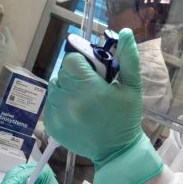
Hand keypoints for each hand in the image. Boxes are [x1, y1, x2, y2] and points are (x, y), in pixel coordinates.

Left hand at [44, 29, 162, 183]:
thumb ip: (128, 59)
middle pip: (62, 72)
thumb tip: (127, 32)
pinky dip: (60, 103)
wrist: (116, 151)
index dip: (83, 63)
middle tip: (91, 86)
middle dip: (75, 75)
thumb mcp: (132, 87)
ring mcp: (57, 113)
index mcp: (87, 88)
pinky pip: (50, 103)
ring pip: (54, 87)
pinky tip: (76, 111)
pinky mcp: (51, 125)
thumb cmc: (125, 118)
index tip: (94, 73)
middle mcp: (67, 100)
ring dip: (66, 88)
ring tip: (83, 99)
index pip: (72, 60)